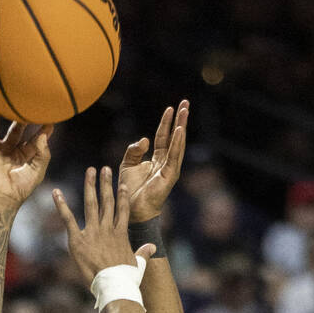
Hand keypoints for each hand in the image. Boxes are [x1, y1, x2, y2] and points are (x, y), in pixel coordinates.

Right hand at [0, 107, 52, 211]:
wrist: (2, 197)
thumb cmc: (22, 187)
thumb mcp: (38, 170)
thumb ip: (43, 152)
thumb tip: (43, 134)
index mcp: (24, 156)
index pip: (34, 138)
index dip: (42, 127)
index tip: (50, 116)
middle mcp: (10, 149)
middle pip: (16, 128)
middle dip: (22, 116)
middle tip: (29, 102)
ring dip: (0, 112)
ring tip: (6, 96)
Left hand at [53, 166, 152, 284]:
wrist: (113, 285)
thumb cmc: (127, 278)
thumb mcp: (138, 265)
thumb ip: (144, 253)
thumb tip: (152, 247)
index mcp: (121, 234)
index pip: (123, 211)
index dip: (123, 196)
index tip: (123, 184)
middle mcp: (107, 229)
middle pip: (108, 202)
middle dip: (106, 184)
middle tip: (105, 169)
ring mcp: (92, 232)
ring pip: (91, 204)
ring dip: (90, 186)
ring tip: (90, 171)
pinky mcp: (78, 240)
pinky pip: (68, 219)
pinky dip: (61, 205)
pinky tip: (56, 192)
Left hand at [118, 100, 188, 221]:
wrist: (131, 209)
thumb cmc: (130, 190)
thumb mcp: (128, 164)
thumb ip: (134, 150)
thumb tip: (145, 139)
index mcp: (157, 160)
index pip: (164, 137)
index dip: (166, 122)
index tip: (171, 107)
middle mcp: (166, 163)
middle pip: (175, 137)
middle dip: (180, 120)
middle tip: (185, 103)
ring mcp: (170, 169)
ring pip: (177, 144)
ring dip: (182, 127)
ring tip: (185, 111)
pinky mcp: (169, 176)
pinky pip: (174, 156)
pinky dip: (177, 143)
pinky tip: (179, 130)